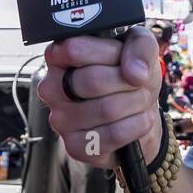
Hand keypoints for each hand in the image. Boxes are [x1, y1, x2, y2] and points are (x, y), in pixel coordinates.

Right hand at [38, 26, 161, 169]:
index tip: (123, 58)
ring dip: (136, 103)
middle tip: (139, 84)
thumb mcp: (140, 47)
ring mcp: (60, 119)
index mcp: (58, 57)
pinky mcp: (75, 146)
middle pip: (92, 80)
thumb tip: (136, 73)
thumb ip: (140, 46)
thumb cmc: (130, 75)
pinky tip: (140, 119)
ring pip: (107, 109)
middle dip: (128, 82)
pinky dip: (136, 126)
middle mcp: (51, 88)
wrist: (140, 113)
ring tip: (140, 101)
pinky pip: (112, 135)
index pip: (74, 50)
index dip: (109, 53)